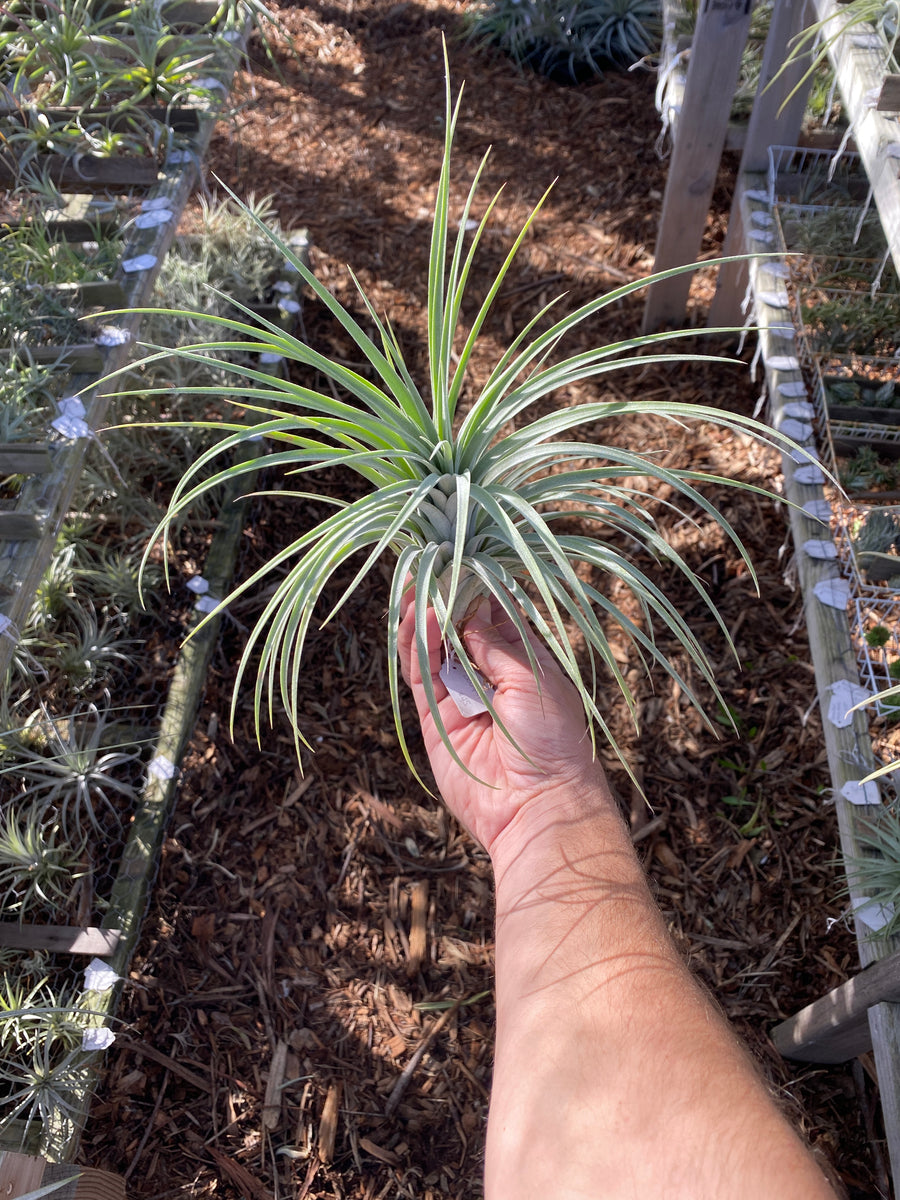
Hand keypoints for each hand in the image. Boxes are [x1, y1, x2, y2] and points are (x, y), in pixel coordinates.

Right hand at [398, 588, 607, 854]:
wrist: (538, 806)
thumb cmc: (553, 740)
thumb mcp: (533, 679)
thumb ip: (495, 645)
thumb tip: (468, 613)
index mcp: (525, 663)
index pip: (496, 617)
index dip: (477, 590)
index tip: (460, 561)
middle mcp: (491, 677)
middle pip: (459, 630)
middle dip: (445, 601)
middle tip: (428, 569)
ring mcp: (462, 697)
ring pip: (435, 651)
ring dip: (424, 620)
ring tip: (414, 590)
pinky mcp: (437, 720)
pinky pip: (421, 678)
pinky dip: (417, 649)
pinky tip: (417, 621)